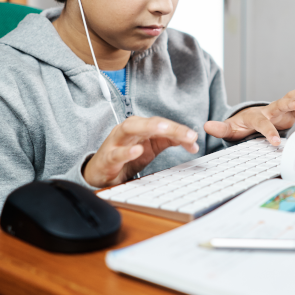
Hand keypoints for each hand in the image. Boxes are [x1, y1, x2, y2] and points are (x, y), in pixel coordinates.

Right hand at [83, 116, 198, 186]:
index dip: (179, 130)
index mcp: (140, 127)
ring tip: (164, 129)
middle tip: (185, 132)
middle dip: (167, 125)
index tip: (194, 138)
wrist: (100, 172)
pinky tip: (137, 150)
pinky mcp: (107, 158)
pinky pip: (116, 153)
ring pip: (130, 129)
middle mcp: (128, 130)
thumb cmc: (126, 156)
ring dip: (147, 127)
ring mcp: (116, 142)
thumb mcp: (151, 147)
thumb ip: (169, 141)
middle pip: (149, 123)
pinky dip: (127, 151)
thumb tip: (192, 141)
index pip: (162, 124)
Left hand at [204, 84, 294, 146]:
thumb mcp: (229, 129)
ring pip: (292, 101)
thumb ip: (220, 128)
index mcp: (256, 117)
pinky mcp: (289, 113)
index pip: (263, 124)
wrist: (248, 120)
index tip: (275, 143)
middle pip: (280, 105)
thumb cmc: (239, 125)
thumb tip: (205, 126)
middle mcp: (270, 111)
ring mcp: (280, 111)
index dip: (269, 133)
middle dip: (291, 102)